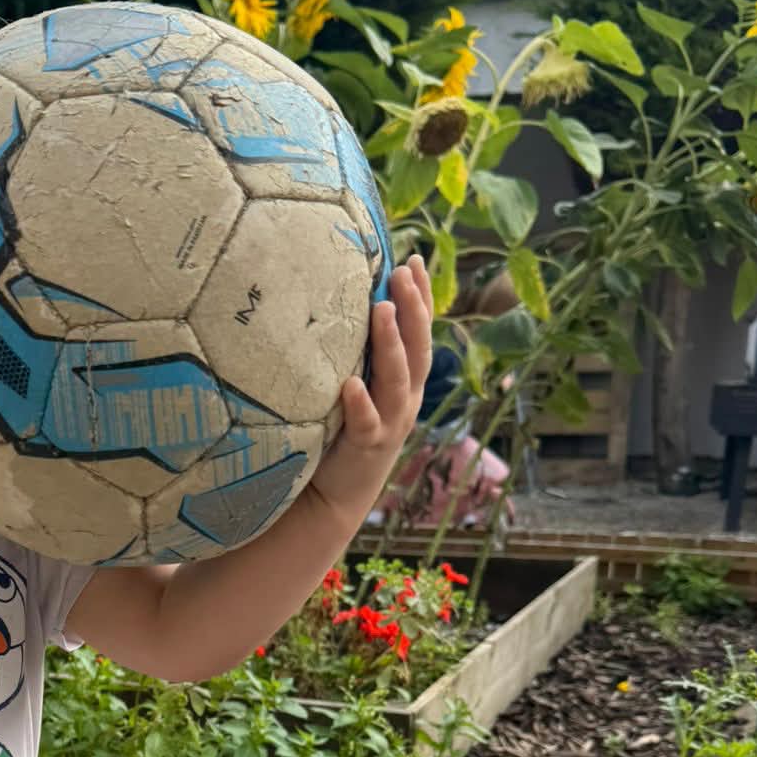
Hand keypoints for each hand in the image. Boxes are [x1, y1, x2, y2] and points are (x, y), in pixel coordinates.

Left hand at [305, 254, 433, 526]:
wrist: (334, 495)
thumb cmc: (343, 430)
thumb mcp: (358, 386)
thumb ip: (358, 353)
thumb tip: (346, 305)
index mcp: (406, 382)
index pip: (419, 333)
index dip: (421, 298)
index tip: (414, 261)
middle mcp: (405, 399)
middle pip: (417, 348)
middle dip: (413, 309)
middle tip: (403, 273)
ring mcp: (389, 423)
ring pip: (397, 380)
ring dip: (391, 343)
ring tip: (381, 309)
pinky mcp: (366, 447)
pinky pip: (366, 422)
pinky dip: (361, 402)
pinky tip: (350, 383)